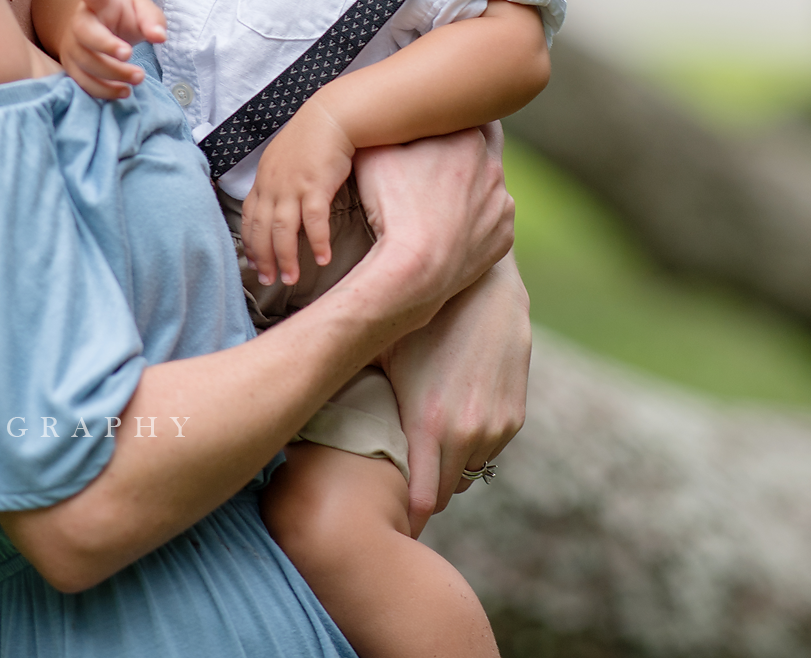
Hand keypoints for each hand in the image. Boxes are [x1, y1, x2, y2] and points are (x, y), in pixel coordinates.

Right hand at [55, 0, 166, 99]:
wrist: (98, 28)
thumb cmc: (122, 16)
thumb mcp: (141, 10)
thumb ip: (152, 21)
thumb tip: (159, 37)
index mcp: (99, 2)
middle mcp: (80, 22)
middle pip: (85, 32)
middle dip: (106, 44)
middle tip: (129, 54)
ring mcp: (73, 46)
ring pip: (86, 62)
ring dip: (113, 73)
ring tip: (139, 77)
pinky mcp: (72, 67)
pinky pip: (84, 83)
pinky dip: (104, 91)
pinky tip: (124, 91)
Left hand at [241, 99, 357, 287]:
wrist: (331, 116)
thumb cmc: (311, 137)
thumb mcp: (283, 158)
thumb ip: (276, 181)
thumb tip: (277, 204)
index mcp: (263, 180)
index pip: (249, 219)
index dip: (250, 244)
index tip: (254, 263)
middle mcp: (273, 186)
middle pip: (262, 231)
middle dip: (263, 259)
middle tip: (269, 280)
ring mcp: (292, 186)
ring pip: (283, 231)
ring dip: (286, 258)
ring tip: (290, 279)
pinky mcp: (315, 186)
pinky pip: (313, 221)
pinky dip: (316, 242)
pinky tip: (322, 259)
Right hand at [347, 123, 512, 338]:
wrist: (412, 270)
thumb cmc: (390, 206)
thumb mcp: (374, 151)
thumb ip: (387, 127)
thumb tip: (384, 116)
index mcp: (468, 138)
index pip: (467, 112)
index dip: (451, 115)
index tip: (437, 122)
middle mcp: (494, 167)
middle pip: (483, 146)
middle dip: (463, 149)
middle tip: (438, 157)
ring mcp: (502, 204)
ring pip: (488, 186)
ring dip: (470, 187)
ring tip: (439, 200)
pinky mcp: (503, 237)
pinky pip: (491, 221)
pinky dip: (475, 221)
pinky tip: (450, 228)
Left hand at [382, 169, 529, 534]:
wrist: (486, 290)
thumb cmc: (423, 319)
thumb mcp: (383, 354)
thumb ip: (351, 390)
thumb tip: (295, 409)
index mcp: (429, 425)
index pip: (419, 504)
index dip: (403, 517)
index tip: (386, 520)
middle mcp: (467, 434)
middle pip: (443, 494)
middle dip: (421, 491)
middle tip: (397, 482)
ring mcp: (495, 427)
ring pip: (469, 472)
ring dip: (449, 466)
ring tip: (426, 444)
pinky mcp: (514, 416)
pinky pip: (490, 450)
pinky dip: (472, 445)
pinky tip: (453, 417)